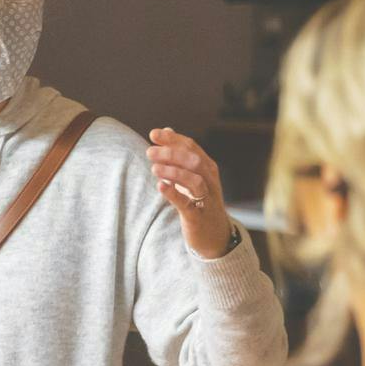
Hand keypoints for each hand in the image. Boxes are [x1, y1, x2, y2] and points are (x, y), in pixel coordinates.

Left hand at [148, 128, 232, 257]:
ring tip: (154, 168)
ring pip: (194, 180)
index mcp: (207, 168)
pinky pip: (187, 204)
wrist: (215, 236)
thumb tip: (167, 129)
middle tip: (149, 152)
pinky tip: (161, 186)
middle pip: (193, 160)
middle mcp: (210, 181)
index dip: (172, 139)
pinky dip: (174, 194)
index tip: (153, 134)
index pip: (191, 147)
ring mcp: (206, 199)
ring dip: (173, 172)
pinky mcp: (198, 217)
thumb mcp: (192, 176)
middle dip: (171, 153)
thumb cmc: (200, 202)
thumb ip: (180, 154)